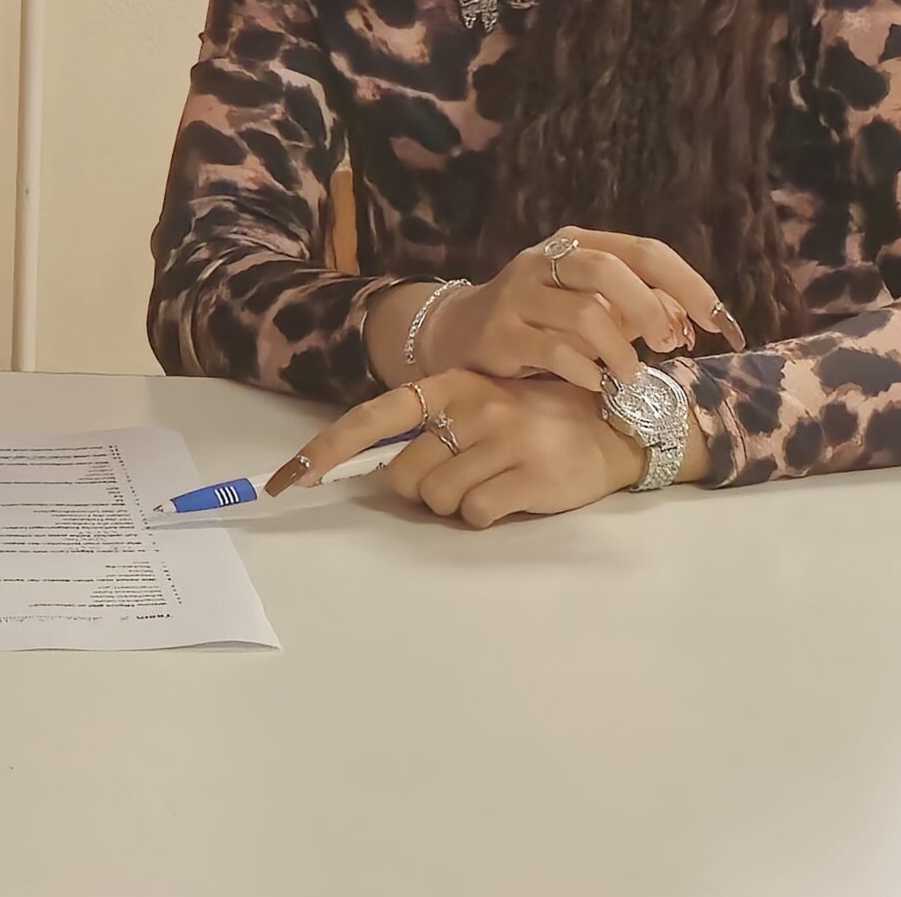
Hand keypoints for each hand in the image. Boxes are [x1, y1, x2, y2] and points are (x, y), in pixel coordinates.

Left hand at [271, 370, 648, 527]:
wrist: (614, 427)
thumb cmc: (538, 418)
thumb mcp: (482, 403)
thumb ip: (432, 426)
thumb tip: (378, 466)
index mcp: (451, 385)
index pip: (373, 415)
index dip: (327, 450)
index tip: (286, 478)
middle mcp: (471, 407)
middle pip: (403, 473)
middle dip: (419, 488)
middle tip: (459, 478)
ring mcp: (501, 441)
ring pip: (436, 498)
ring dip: (455, 503)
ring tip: (492, 482)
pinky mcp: (528, 477)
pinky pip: (476, 514)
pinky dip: (485, 516)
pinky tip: (512, 497)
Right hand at [421, 225, 738, 393]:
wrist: (460, 334)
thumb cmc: (540, 321)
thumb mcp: (591, 306)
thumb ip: (638, 311)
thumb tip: (687, 325)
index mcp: (575, 245)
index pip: (644, 250)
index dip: (688, 285)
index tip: (720, 322)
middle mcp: (544, 261)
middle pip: (609, 270)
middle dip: (649, 310)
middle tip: (665, 345)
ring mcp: (518, 295)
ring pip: (585, 314)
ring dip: (619, 352)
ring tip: (627, 374)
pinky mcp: (501, 334)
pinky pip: (556, 352)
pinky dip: (586, 372)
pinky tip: (593, 383)